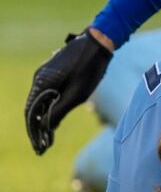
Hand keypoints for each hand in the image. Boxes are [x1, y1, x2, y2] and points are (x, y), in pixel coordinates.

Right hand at [25, 28, 112, 154]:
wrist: (98, 43)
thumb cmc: (90, 68)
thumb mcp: (77, 93)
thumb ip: (60, 110)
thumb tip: (48, 128)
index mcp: (42, 83)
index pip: (31, 113)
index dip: (34, 132)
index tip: (39, 147)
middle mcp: (39, 79)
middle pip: (33, 109)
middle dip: (37, 129)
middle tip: (42, 148)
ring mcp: (45, 75)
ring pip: (39, 102)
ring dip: (42, 120)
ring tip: (47, 139)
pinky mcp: (54, 74)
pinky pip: (46, 95)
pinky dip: (48, 109)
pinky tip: (54, 121)